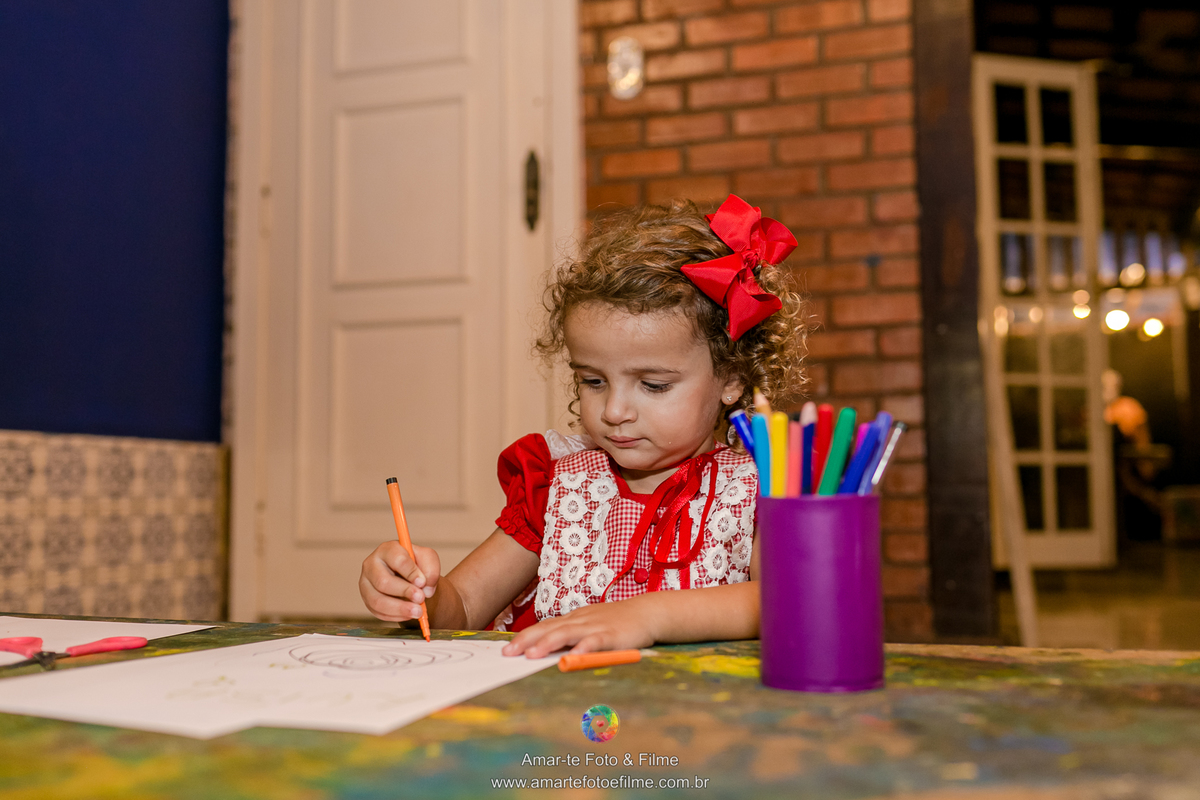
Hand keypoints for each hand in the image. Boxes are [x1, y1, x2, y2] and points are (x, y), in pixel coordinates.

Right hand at [359, 540, 440, 622]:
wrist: (410, 579)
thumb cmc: (417, 566)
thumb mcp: (428, 560)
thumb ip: (431, 569)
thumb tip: (425, 589)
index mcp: (388, 549)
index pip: (397, 559)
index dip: (410, 572)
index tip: (422, 582)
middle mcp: (371, 565)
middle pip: (383, 581)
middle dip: (404, 592)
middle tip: (421, 599)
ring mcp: (366, 584)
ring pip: (377, 601)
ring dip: (399, 609)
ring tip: (417, 612)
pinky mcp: (367, 600)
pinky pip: (378, 612)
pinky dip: (395, 616)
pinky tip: (408, 614)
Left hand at [501, 597, 655, 657]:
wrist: (647, 612)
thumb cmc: (617, 621)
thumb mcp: (590, 625)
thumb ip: (572, 635)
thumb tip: (547, 649)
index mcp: (574, 619)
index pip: (544, 626)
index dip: (525, 637)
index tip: (506, 649)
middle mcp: (580, 620)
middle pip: (549, 628)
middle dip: (527, 640)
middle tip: (508, 653)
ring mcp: (596, 626)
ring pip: (567, 633)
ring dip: (548, 643)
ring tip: (531, 655)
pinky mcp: (612, 635)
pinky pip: (595, 642)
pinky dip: (583, 648)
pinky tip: (573, 657)